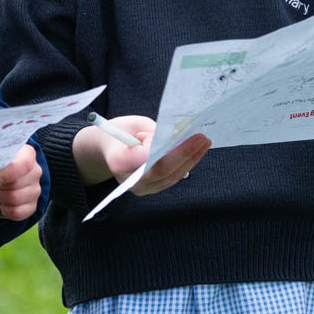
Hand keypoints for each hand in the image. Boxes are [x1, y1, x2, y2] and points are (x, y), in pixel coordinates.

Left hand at [0, 143, 42, 220]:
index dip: (8, 173)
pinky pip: (18, 212)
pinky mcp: (32, 206)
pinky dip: (4, 210)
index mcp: (27, 154)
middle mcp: (35, 171)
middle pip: (17, 184)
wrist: (2, 176)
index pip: (25, 164)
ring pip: (16, 199)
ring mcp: (35, 189)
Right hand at [73, 115, 210, 195]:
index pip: (139, 159)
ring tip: (203, 142)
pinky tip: (196, 151)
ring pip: (170, 176)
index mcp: (116, 161)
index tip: (174, 134)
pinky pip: (172, 178)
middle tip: (200, 137)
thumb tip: (177, 136)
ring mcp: (141, 188)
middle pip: (160, 171)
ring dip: (190, 159)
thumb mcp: (131, 124)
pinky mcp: (152, 189)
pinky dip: (186, 164)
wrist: (109, 148)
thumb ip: (152, 132)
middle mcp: (128, 180)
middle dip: (183, 153)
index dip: (157, 148)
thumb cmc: (119, 132)